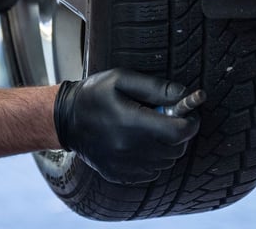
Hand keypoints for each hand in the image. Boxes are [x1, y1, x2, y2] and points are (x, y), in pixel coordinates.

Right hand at [54, 68, 200, 183]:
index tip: (189, 113)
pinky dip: (154, 160)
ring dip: (168, 147)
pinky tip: (142, 144)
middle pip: (175, 149)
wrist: (65, 120)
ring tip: (153, 129)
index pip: (178, 132)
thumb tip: (183, 94)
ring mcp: (124, 166)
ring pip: (166, 162)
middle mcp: (129, 150)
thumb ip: (155, 87)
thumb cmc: (94, 94)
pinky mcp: (119, 175)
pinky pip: (151, 172)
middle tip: (169, 118)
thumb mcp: (121, 79)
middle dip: (180, 133)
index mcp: (131, 123)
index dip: (190, 122)